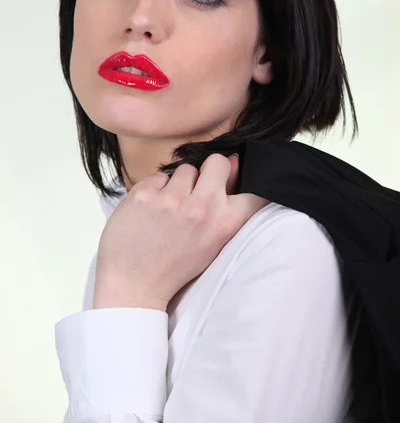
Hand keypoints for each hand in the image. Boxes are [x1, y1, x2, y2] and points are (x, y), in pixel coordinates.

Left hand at [93, 153, 268, 310]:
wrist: (133, 285)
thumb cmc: (175, 265)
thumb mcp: (210, 241)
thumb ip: (226, 204)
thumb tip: (234, 161)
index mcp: (223, 224)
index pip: (255, 192)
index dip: (246, 182)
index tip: (235, 184)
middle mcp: (201, 207)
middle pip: (218, 162)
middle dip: (211, 171)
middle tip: (198, 189)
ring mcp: (171, 199)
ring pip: (185, 168)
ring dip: (179, 183)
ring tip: (170, 207)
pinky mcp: (144, 194)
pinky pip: (158, 176)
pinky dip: (155, 189)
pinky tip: (150, 209)